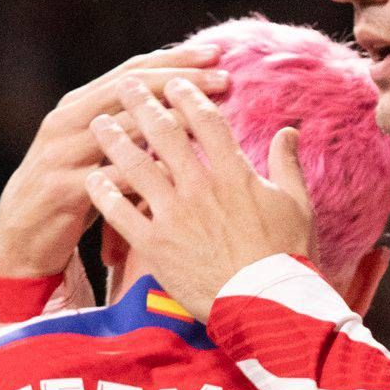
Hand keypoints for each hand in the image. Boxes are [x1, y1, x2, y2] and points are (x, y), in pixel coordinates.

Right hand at [0, 45, 232, 284]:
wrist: (23, 236)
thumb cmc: (73, 189)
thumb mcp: (95, 149)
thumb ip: (126, 123)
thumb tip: (180, 100)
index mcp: (77, 104)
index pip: (132, 70)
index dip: (175, 60)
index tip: (215, 53)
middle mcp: (67, 121)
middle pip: (130, 89)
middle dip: (181, 81)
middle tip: (224, 78)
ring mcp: (61, 154)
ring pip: (123, 128)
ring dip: (170, 121)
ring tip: (210, 118)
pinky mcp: (62, 189)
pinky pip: (113, 178)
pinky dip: (147, 174)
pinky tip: (182, 172)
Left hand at [87, 76, 315, 317]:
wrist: (266, 305)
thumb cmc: (287, 256)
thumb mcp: (297, 205)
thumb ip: (287, 164)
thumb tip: (288, 131)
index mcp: (235, 175)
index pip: (206, 122)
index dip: (189, 97)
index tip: (174, 84)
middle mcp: (200, 188)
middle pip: (164, 134)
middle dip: (142, 104)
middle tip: (126, 86)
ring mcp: (175, 216)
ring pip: (136, 167)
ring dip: (115, 140)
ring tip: (99, 122)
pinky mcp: (156, 246)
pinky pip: (121, 213)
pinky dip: (105, 193)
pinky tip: (93, 178)